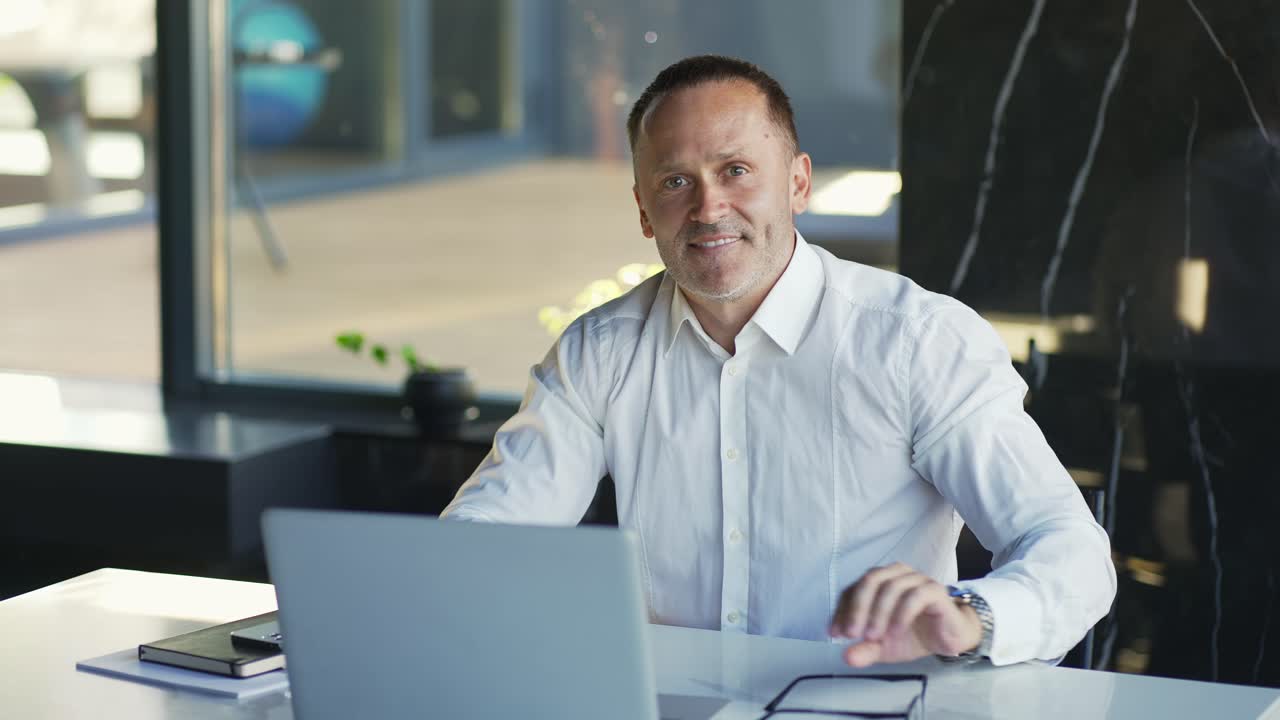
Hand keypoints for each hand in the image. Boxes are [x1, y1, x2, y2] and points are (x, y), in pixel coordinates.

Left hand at [828, 562, 981, 667]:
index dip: (842, 610)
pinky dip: (901, 614)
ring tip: (873, 637)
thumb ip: (865, 650)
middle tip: (852, 634)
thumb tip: (847, 658)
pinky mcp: (935, 590)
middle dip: (857, 608)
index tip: (835, 633)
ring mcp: (916, 579)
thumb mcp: (884, 647)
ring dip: (878, 613)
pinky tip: (895, 632)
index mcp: (878, 581)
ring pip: (891, 586)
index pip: (853, 589)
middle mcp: (896, 574)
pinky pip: (915, 596)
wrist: (948, 639)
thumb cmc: (912, 635)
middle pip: (870, 580)